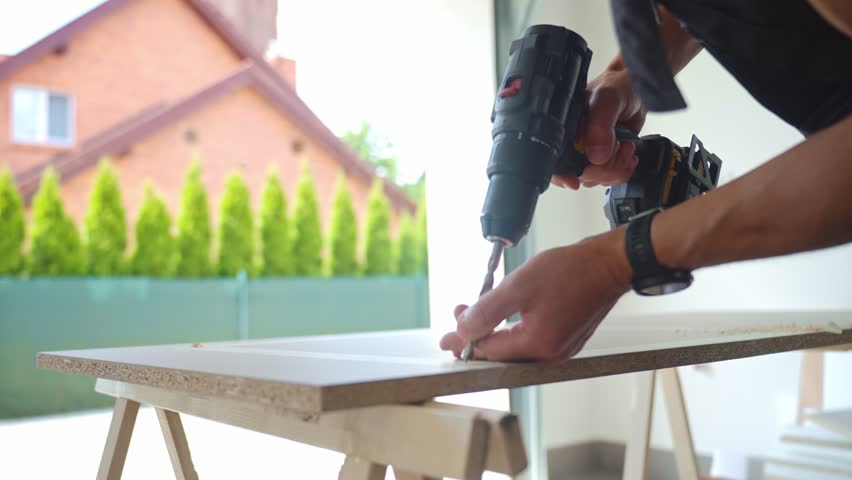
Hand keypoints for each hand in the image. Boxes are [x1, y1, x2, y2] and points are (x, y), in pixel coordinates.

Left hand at [440, 230, 631, 361]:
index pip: (489, 351)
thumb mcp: (519, 286)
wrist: (610, 264)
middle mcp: (551, 354)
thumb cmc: (571, 271)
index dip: (464, 343)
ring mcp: (561, 349)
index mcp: (538, 344)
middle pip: (502, 355)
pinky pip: (531, 342)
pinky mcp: (567, 339)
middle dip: (477, 337)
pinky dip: (512, 331)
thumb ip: (487, 310)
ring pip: (516, 348)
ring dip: (493, 333)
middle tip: (459, 319)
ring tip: (476, 313)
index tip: (445, 339)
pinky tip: (502, 317)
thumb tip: (463, 330)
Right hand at [553, 69, 646, 189]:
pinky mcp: (605, 157)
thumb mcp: (607, 99)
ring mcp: (589, 152)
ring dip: (616, 168)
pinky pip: (609, 177)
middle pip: (579, 174)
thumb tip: (595, 156)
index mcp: (564, 129)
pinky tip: (627, 153)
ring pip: (596, 178)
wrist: (635, 87)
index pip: (554, 161)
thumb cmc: (617, 86)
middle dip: (603, 168)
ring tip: (625, 146)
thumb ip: (600, 126)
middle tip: (617, 147)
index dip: (563, 174)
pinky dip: (622, 170)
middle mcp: (573, 143)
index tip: (575, 180)